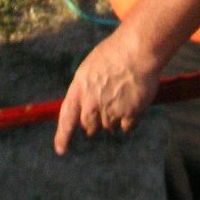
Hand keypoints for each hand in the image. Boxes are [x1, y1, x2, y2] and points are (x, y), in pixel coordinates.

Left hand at [53, 30, 160, 154]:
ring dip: (115, 117)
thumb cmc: (115, 53)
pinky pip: (126, 127)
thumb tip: (84, 108)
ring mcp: (110, 109)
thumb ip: (85, 88)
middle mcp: (92, 101)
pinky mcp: (129, 114)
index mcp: (80, 87)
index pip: (67, 116)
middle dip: (95, 122)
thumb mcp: (91, 67)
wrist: (138, 50)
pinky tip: (134, 100)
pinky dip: (130, 118)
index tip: (61, 149)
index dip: (63, 135)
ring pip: (109, 126)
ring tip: (123, 94)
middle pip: (89, 126)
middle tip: (105, 106)